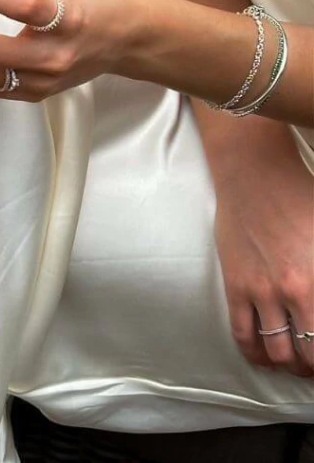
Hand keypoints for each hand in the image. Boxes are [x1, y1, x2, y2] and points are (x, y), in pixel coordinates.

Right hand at [210, 124, 313, 377]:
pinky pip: (243, 335)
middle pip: (309, 354)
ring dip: (288, 365)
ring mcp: (263, 292)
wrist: (255, 176)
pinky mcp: (236, 287)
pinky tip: (263, 358)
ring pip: (277, 353)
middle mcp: (296, 293)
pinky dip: (255, 354)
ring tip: (293, 362)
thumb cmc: (300, 198)